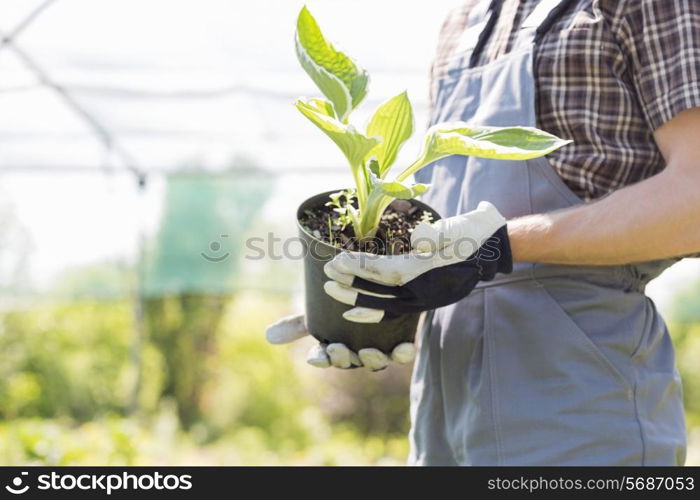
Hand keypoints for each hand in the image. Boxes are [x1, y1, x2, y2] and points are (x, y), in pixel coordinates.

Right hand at [265, 314, 415, 370]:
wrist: (382, 293)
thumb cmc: (347, 306)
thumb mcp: (320, 311)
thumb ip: (298, 323)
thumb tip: (267, 336)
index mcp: (336, 346)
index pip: (324, 357)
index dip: (320, 359)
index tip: (315, 356)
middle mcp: (357, 352)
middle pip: (349, 361)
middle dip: (342, 358)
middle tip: (338, 348)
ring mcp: (381, 348)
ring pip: (376, 361)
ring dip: (370, 359)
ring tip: (367, 351)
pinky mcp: (402, 341)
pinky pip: (404, 354)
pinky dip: (403, 352)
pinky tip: (403, 346)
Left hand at [323, 201, 511, 322]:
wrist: (494, 247)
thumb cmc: (473, 232)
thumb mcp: (458, 228)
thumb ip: (437, 234)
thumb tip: (418, 240)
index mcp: (429, 272)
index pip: (386, 272)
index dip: (359, 268)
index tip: (335, 261)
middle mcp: (425, 290)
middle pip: (379, 291)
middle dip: (350, 285)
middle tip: (325, 277)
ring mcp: (425, 298)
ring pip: (384, 304)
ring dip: (357, 298)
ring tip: (332, 291)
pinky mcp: (425, 299)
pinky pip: (394, 310)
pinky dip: (374, 312)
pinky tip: (355, 310)